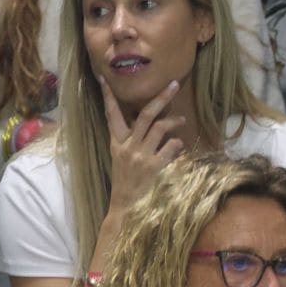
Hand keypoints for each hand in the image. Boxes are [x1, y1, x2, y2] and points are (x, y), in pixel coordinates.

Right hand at [101, 77, 185, 212]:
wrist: (126, 207)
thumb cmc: (124, 182)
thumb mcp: (120, 158)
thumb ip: (131, 141)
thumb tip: (148, 123)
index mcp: (116, 143)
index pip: (110, 114)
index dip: (108, 96)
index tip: (104, 78)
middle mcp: (128, 146)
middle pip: (145, 115)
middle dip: (161, 97)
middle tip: (174, 84)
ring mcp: (141, 156)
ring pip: (160, 127)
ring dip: (174, 120)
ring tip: (181, 119)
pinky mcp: (154, 167)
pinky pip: (171, 147)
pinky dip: (177, 144)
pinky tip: (178, 145)